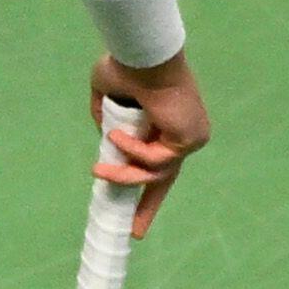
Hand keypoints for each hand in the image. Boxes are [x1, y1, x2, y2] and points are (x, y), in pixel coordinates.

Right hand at [91, 54, 209, 236]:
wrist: (144, 56)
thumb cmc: (126, 68)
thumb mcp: (108, 97)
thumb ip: (107, 119)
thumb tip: (106, 140)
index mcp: (167, 124)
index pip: (160, 161)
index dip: (147, 187)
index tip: (136, 214)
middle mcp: (184, 135)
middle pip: (166, 179)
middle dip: (149, 207)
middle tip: (135, 231)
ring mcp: (190, 139)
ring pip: (155, 174)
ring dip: (123, 175)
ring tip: (98, 170)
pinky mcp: (188, 140)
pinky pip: (154, 161)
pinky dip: (132, 152)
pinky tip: (117, 135)